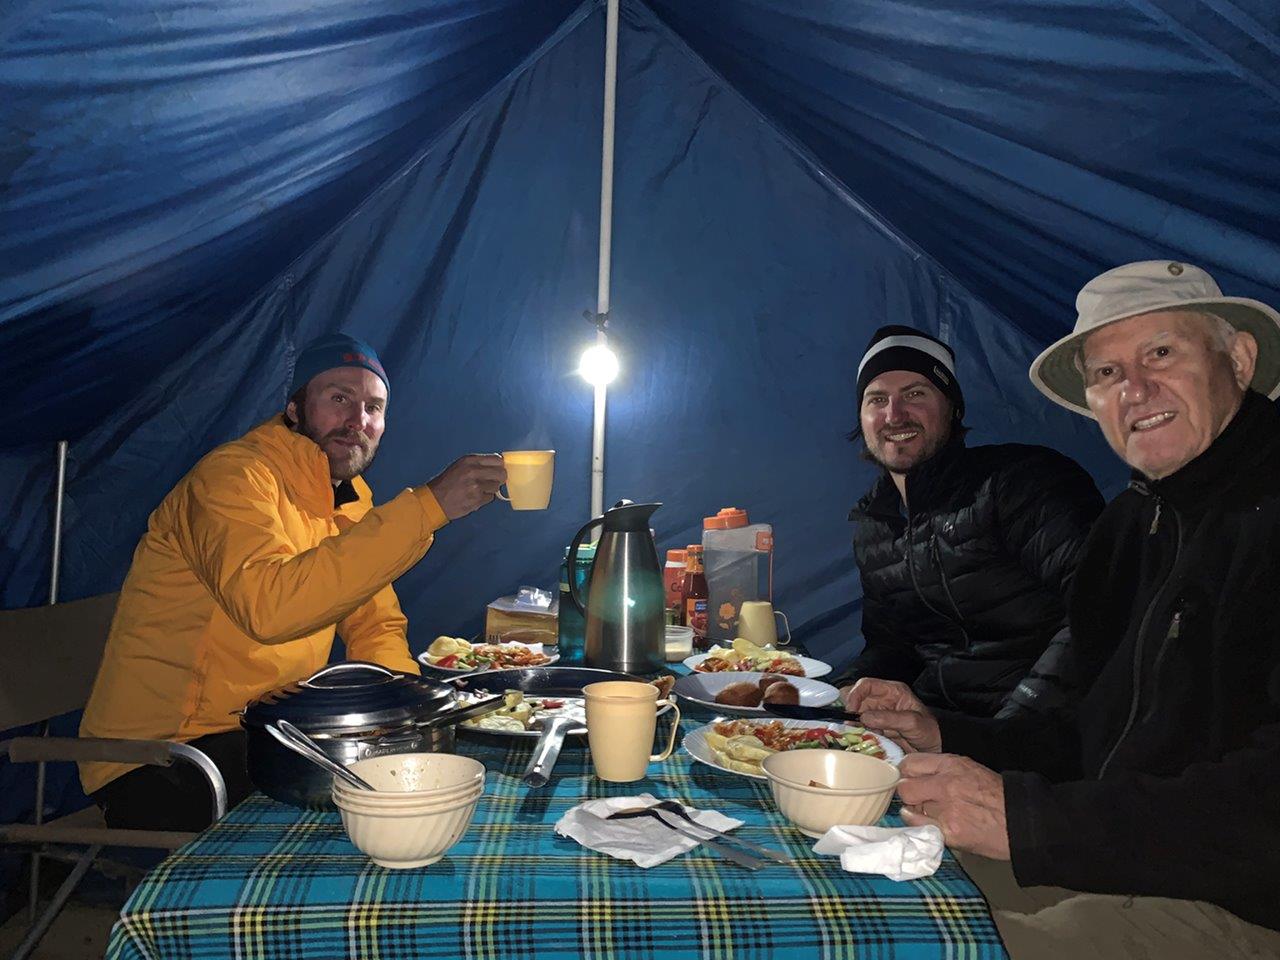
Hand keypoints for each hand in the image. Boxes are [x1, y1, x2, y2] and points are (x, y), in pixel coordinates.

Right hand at [425, 454, 506, 519]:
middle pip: (501, 473)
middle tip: (492, 481)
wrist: (435, 500)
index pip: (497, 460)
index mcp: (470, 460)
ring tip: (478, 490)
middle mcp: (473, 471)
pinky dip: (484, 498)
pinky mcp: (477, 499)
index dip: (500, 466)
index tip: (498, 469)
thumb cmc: (447, 483)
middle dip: (499, 478)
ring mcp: (476, 486)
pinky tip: (474, 497)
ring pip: (496, 487)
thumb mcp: (460, 466)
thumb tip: (499, 464)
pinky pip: (490, 498)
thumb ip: (478, 464)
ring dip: (490, 489)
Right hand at [841, 677, 941, 753]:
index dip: (855, 694)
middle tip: (849, 724)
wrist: (935, 748)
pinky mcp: (876, 728)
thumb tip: (864, 717)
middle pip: (858, 699)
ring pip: (857, 714)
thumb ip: (889, 718)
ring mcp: (879, 714)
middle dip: (851, 710)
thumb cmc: (929, 731)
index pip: (867, 685)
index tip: (850, 710)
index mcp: (892, 691)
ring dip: (853, 723)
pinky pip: (861, 727)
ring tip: (855, 734)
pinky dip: (858, 733)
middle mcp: (883, 700)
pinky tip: (861, 739)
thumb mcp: (912, 723)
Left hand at [896, 753, 1010, 859]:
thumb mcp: (970, 769)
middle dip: (908, 795)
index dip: (906, 773)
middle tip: (918, 800)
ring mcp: (946, 810)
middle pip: (905, 788)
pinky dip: (922, 827)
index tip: (909, 780)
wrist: (1021, 821)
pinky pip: (920, 828)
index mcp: (951, 765)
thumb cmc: (997, 795)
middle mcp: (945, 784)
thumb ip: (942, 769)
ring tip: (931, 814)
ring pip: (910, 810)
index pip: (910, 764)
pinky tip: (933, 826)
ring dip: (916, 812)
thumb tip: (914, 776)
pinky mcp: (949, 833)